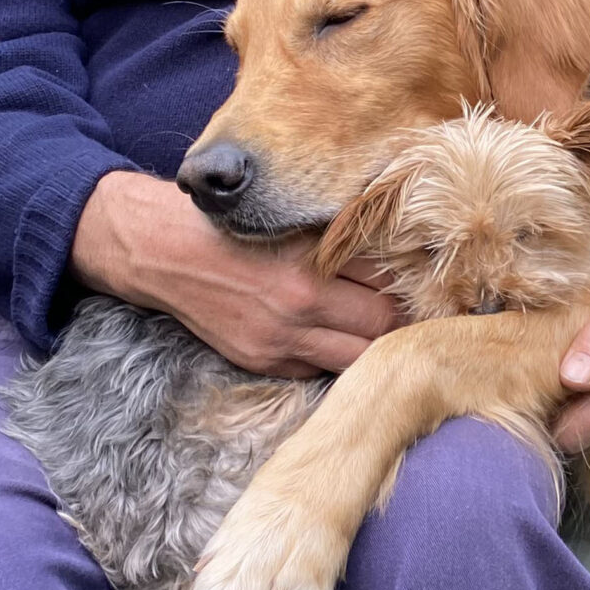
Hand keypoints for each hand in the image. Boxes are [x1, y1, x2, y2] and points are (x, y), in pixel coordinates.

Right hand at [70, 171, 400, 375]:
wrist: (162, 251)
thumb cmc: (231, 225)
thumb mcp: (290, 220)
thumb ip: (341, 237)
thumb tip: (401, 249)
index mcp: (311, 261)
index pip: (389, 280)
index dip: (413, 280)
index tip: (427, 280)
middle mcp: (299, 304)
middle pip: (384, 324)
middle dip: (404, 318)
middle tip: (419, 308)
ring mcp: (280, 340)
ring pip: (359, 357)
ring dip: (377, 344)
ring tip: (388, 330)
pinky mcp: (263, 361)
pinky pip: (321, 369)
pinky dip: (337, 356)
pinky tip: (341, 338)